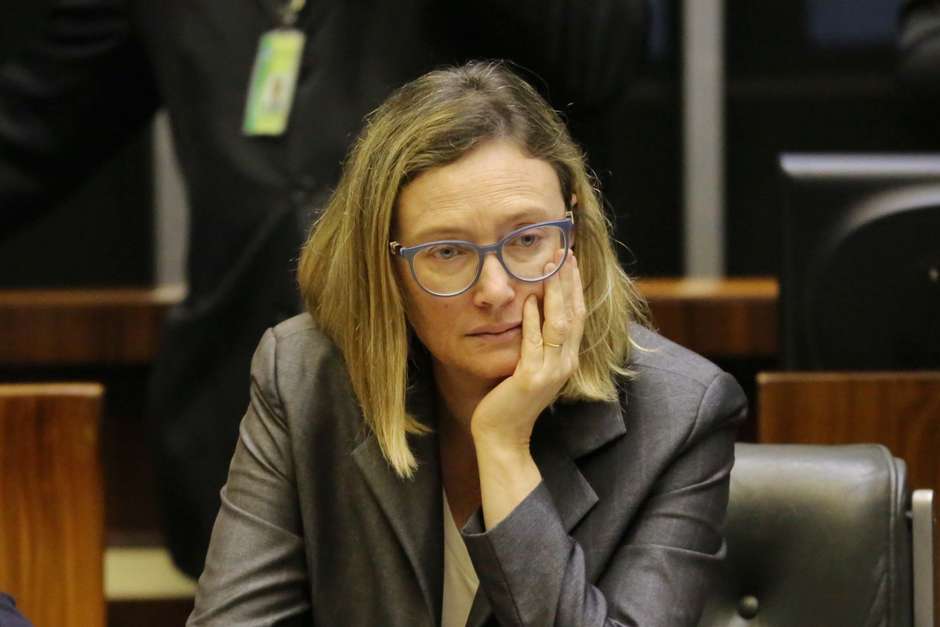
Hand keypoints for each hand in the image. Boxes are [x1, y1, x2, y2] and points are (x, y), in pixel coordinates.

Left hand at [470, 248, 586, 453]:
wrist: (503, 437)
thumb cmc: (510, 402)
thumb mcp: (529, 367)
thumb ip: (535, 341)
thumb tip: (532, 306)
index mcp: (566, 360)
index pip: (577, 316)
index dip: (575, 287)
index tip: (569, 260)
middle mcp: (565, 364)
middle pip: (573, 313)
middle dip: (568, 281)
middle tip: (564, 251)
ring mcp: (550, 372)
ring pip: (559, 323)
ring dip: (555, 292)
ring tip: (550, 265)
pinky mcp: (531, 378)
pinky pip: (534, 342)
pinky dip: (532, 319)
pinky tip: (529, 299)